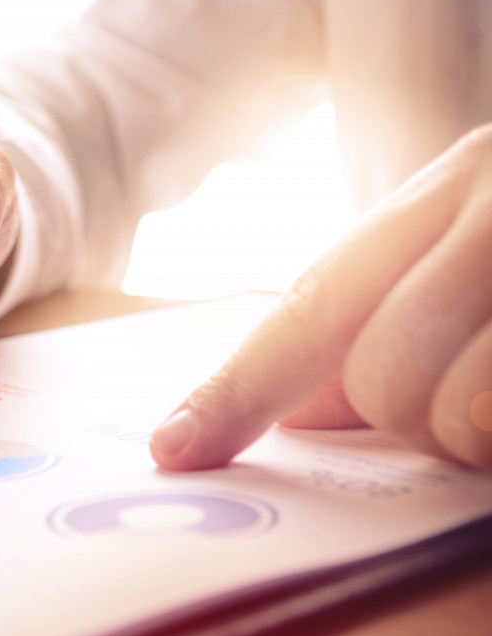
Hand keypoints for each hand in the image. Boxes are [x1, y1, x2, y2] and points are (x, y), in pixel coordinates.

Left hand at [151, 126, 491, 471]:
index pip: (311, 305)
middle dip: (408, 416)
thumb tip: (294, 416)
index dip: (236, 390)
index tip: (174, 446)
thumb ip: (380, 324)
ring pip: (448, 415)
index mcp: (450, 189)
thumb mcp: (475, 252)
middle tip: (465, 393)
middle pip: (378, 377)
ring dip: (472, 434)